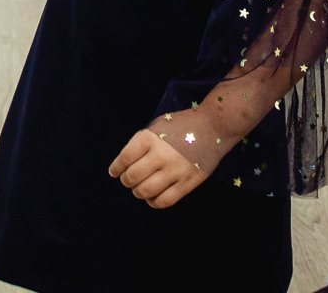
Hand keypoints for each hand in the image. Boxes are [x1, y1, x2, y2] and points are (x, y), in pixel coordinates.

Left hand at [110, 109, 232, 208]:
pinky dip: (153, 202)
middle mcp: (162, 154)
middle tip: (128, 179)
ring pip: (145, 191)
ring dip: (138, 192)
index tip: (114, 172)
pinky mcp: (188, 183)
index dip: (116, 168)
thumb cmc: (181, 126)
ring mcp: (176, 170)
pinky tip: (152, 196)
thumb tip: (122, 166)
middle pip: (132, 177)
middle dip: (126, 180)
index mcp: (151, 138)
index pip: (124, 159)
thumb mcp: (156, 126)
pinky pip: (164, 201)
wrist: (213, 126)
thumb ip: (139, 144)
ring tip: (140, 188)